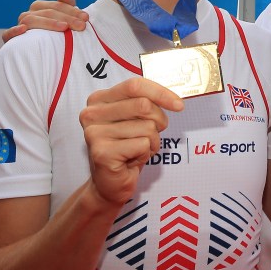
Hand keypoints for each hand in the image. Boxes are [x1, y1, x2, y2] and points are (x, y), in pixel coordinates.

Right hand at [2, 0, 89, 42]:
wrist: (40, 63)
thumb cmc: (55, 39)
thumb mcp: (65, 23)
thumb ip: (67, 7)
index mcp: (40, 9)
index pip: (56, 5)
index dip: (71, 10)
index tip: (86, 18)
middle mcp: (29, 15)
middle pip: (46, 11)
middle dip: (66, 17)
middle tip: (81, 26)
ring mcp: (19, 27)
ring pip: (30, 20)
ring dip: (47, 22)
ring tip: (64, 27)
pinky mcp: (10, 40)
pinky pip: (8, 34)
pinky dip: (14, 31)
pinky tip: (24, 30)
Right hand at [79, 78, 183, 205]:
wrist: (111, 184)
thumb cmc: (127, 149)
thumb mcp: (136, 120)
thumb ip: (147, 103)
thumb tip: (175, 100)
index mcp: (99, 99)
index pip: (135, 85)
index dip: (160, 93)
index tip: (178, 105)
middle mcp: (91, 113)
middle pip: (143, 104)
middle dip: (158, 121)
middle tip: (151, 136)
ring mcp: (94, 133)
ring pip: (147, 127)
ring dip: (152, 142)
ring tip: (137, 150)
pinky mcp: (102, 152)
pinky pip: (143, 145)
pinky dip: (145, 154)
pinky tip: (131, 160)